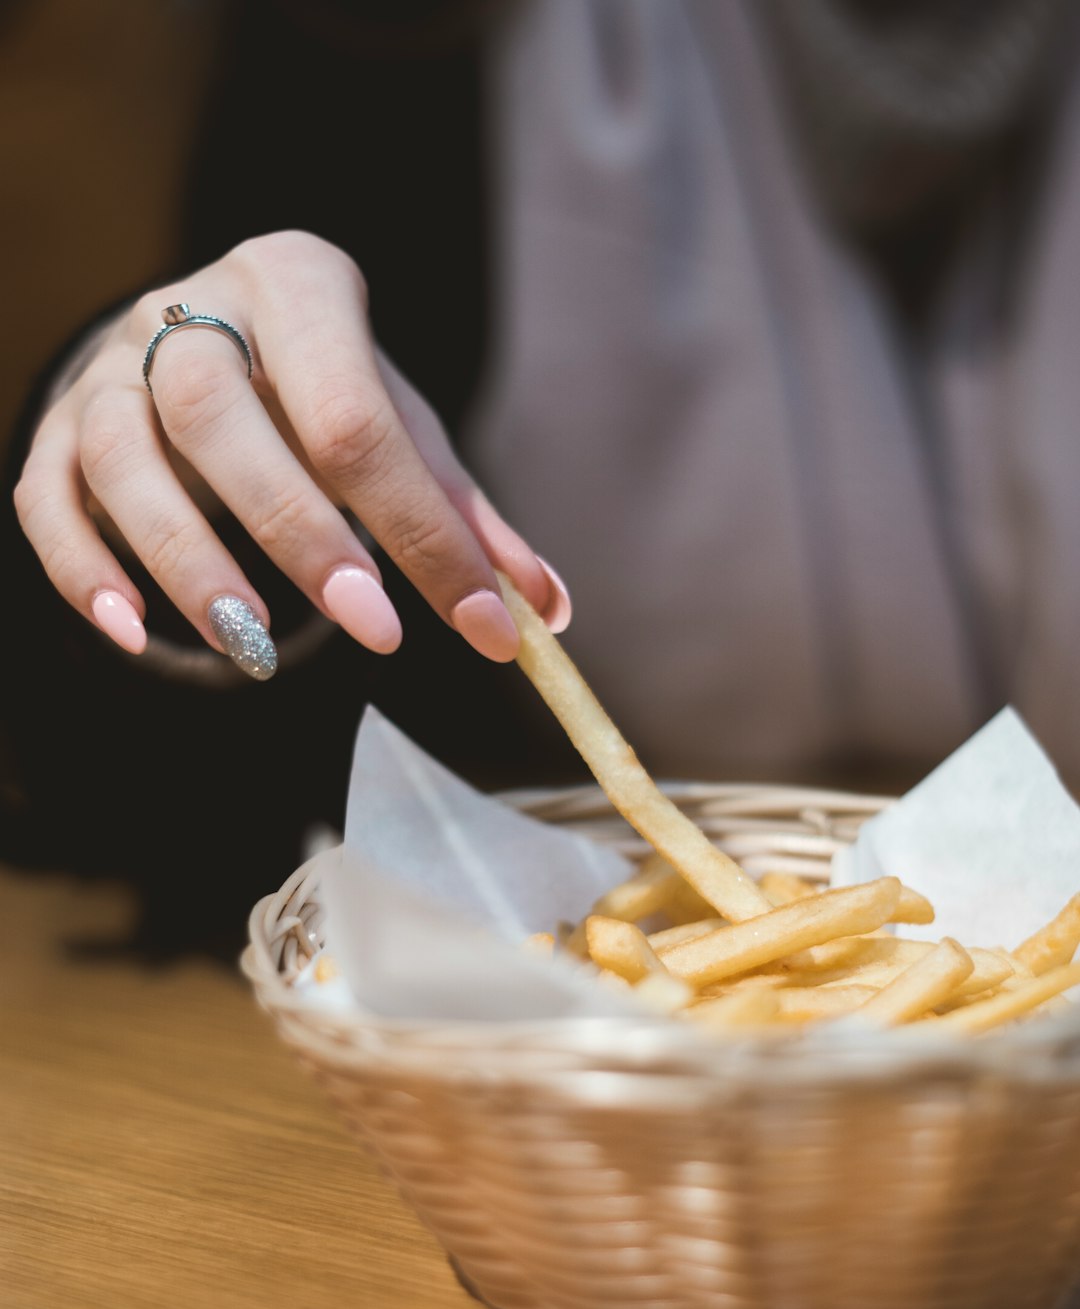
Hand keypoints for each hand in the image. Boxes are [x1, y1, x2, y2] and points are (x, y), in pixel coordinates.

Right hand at [13, 231, 569, 674]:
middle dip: (298, 530)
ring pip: (121, 454)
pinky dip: (84, 569)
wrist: (204, 343)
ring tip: (256, 651)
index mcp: (297, 286)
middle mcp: (190, 312)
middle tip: (373, 631)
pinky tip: (133, 633)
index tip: (481, 626)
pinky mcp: (55, 427)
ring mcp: (109, 368)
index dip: (417, 527)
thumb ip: (463, 517)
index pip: (354, 414)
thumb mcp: (401, 432)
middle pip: (220, 413)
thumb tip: (546, 612)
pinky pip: (47, 496)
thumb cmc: (321, 396)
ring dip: (188, 561)